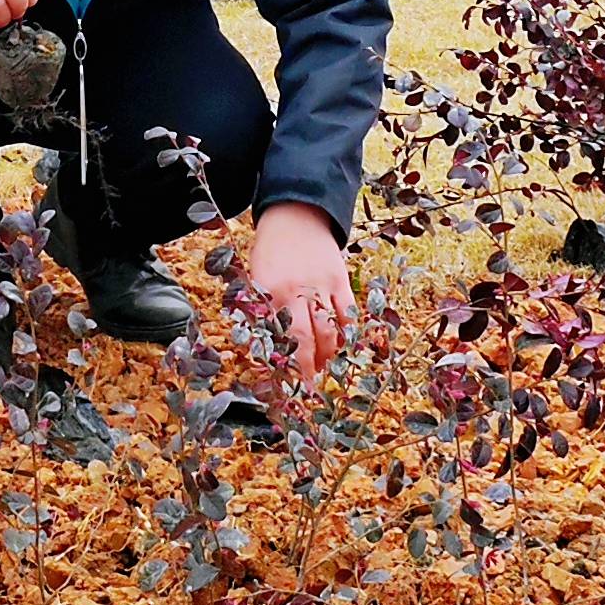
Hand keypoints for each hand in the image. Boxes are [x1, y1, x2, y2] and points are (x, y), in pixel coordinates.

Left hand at [244, 204, 353, 380]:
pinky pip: (348, 314)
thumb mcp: (256, 276)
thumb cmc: (270, 251)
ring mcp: (321, 286)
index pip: (277, 338)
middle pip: (304, 340)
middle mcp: (296, 290)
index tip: (284, 385)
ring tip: (323, 369)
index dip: (283, 364)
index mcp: (269, 291)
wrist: (296, 215)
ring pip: (329, 331)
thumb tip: (265, 347)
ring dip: (327, 356)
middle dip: (307, 369)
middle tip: (307, 388)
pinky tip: (344, 347)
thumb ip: (261, 308)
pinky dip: (348, 334)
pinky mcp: (341, 280)